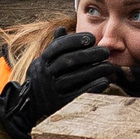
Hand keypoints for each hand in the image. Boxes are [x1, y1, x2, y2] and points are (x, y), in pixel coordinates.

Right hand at [0, 31, 139, 138]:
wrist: (29, 109)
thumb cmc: (43, 81)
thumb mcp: (43, 64)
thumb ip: (54, 48)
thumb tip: (61, 28)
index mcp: (40, 62)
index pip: (57, 47)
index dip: (74, 41)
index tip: (92, 38)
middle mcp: (43, 75)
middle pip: (67, 61)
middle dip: (88, 55)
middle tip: (105, 52)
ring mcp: (50, 91)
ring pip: (73, 78)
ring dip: (94, 71)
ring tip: (109, 66)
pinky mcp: (58, 105)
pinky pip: (77, 95)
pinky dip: (91, 87)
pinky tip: (104, 82)